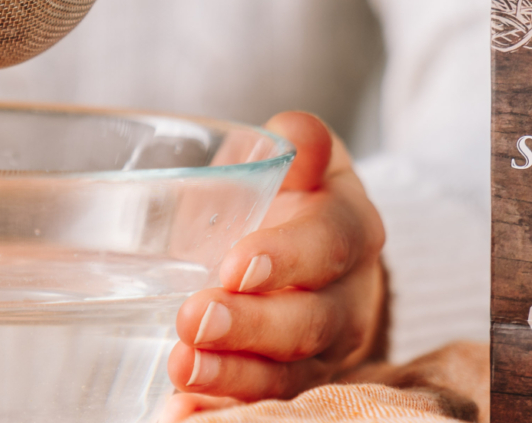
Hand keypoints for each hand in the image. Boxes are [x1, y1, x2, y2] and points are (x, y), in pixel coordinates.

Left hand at [166, 111, 388, 402]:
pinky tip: (180, 413)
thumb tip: (297, 135)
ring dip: (233, 378)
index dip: (287, 256)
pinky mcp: (292, 384)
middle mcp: (348, 298)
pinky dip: (221, 413)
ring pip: (289, 374)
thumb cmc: (291, 197)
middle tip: (194, 319)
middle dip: (252, 326)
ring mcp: (324, 351)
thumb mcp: (300, 161)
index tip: (235, 264)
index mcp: (351, 231)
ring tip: (182, 368)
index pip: (328, 243)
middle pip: (310, 321)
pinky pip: (264, 405)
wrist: (309, 252)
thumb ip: (298, 145)